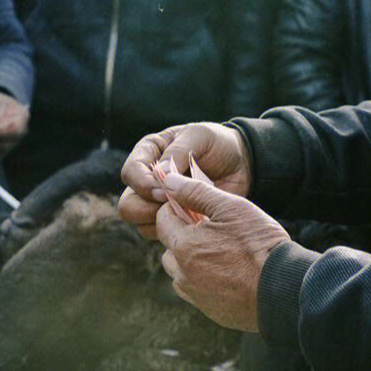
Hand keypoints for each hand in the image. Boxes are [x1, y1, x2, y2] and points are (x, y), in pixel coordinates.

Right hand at [119, 122, 251, 239]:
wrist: (242, 164)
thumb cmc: (218, 143)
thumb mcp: (199, 136)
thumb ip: (178, 151)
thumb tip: (160, 172)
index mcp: (148, 153)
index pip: (130, 173)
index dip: (143, 184)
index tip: (165, 190)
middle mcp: (147, 180)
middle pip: (128, 204)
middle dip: (147, 208)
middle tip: (172, 205)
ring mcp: (159, 203)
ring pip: (141, 223)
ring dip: (162, 222)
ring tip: (188, 211)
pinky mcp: (173, 220)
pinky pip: (162, 235)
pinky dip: (176, 232)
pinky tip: (194, 220)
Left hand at [153, 171, 288, 332]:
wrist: (283, 289)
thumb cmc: (260, 245)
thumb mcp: (231, 208)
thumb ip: (196, 192)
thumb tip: (168, 181)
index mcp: (184, 245)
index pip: (162, 220)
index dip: (176, 209)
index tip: (195, 208)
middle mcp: (182, 273)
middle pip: (169, 248)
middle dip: (182, 237)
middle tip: (211, 231)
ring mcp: (195, 295)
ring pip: (180, 272)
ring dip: (190, 261)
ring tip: (220, 253)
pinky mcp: (209, 310)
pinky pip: (196, 291)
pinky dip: (204, 280)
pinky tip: (228, 273)